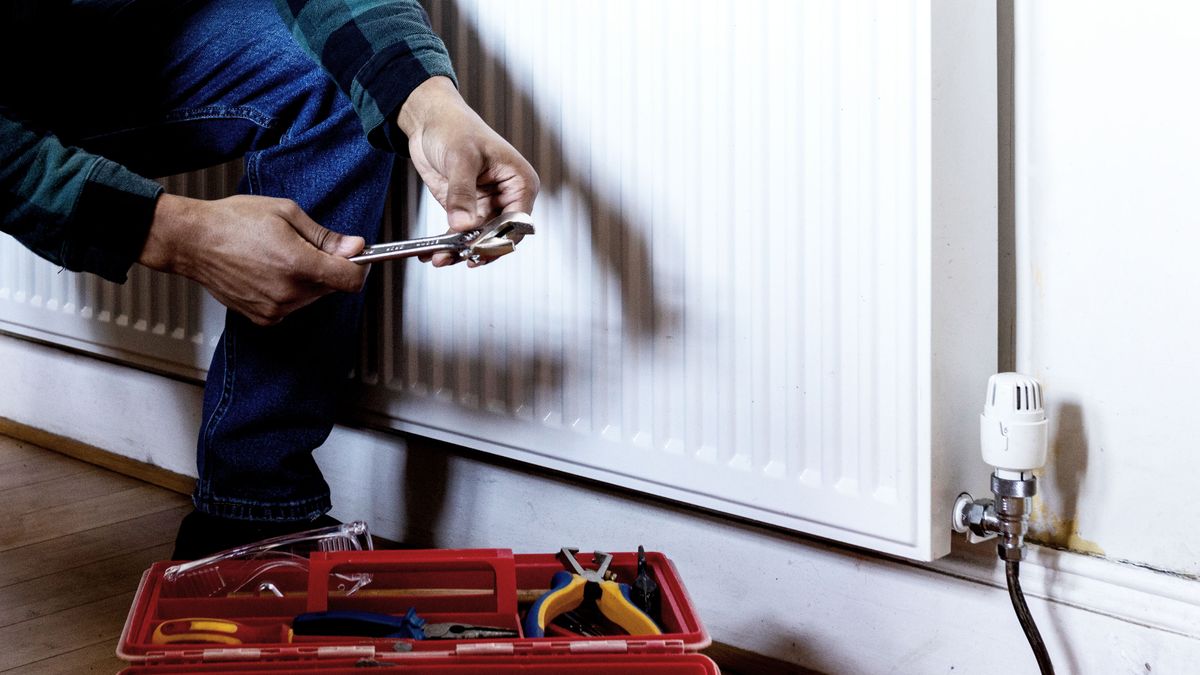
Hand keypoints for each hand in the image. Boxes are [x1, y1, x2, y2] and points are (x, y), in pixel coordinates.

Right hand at [139, 194, 367, 325]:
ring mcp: (275, 309)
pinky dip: (289, 291)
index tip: (356, 256)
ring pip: (313, 297)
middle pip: (332, 287)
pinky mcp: (263, 318)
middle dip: (328, 267)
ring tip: (279, 255)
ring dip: (307, 279)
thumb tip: (354, 247)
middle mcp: (288, 292)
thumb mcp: (286, 213)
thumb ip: (324, 236)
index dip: (359, 266)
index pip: (351, 279)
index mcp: (297, 264)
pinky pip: (292, 306)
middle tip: (305, 245)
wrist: (191, 241)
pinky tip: (268, 271)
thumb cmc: (232, 221)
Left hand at [398, 76, 538, 266]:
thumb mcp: (460, 159)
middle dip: (477, 249)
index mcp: (520, 182)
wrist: (430, 120)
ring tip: (439, 259)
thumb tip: (464, 225)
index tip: (478, 248)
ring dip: (460, 251)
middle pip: (499, 235)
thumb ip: (462, 193)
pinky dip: (447, 245)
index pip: (517, 221)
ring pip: (479, 239)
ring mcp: (487, 205)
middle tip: (456, 257)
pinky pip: (461, 234)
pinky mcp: (467, 210)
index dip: (499, 238)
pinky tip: (431, 254)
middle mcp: (507, 197)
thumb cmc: (454, 127)